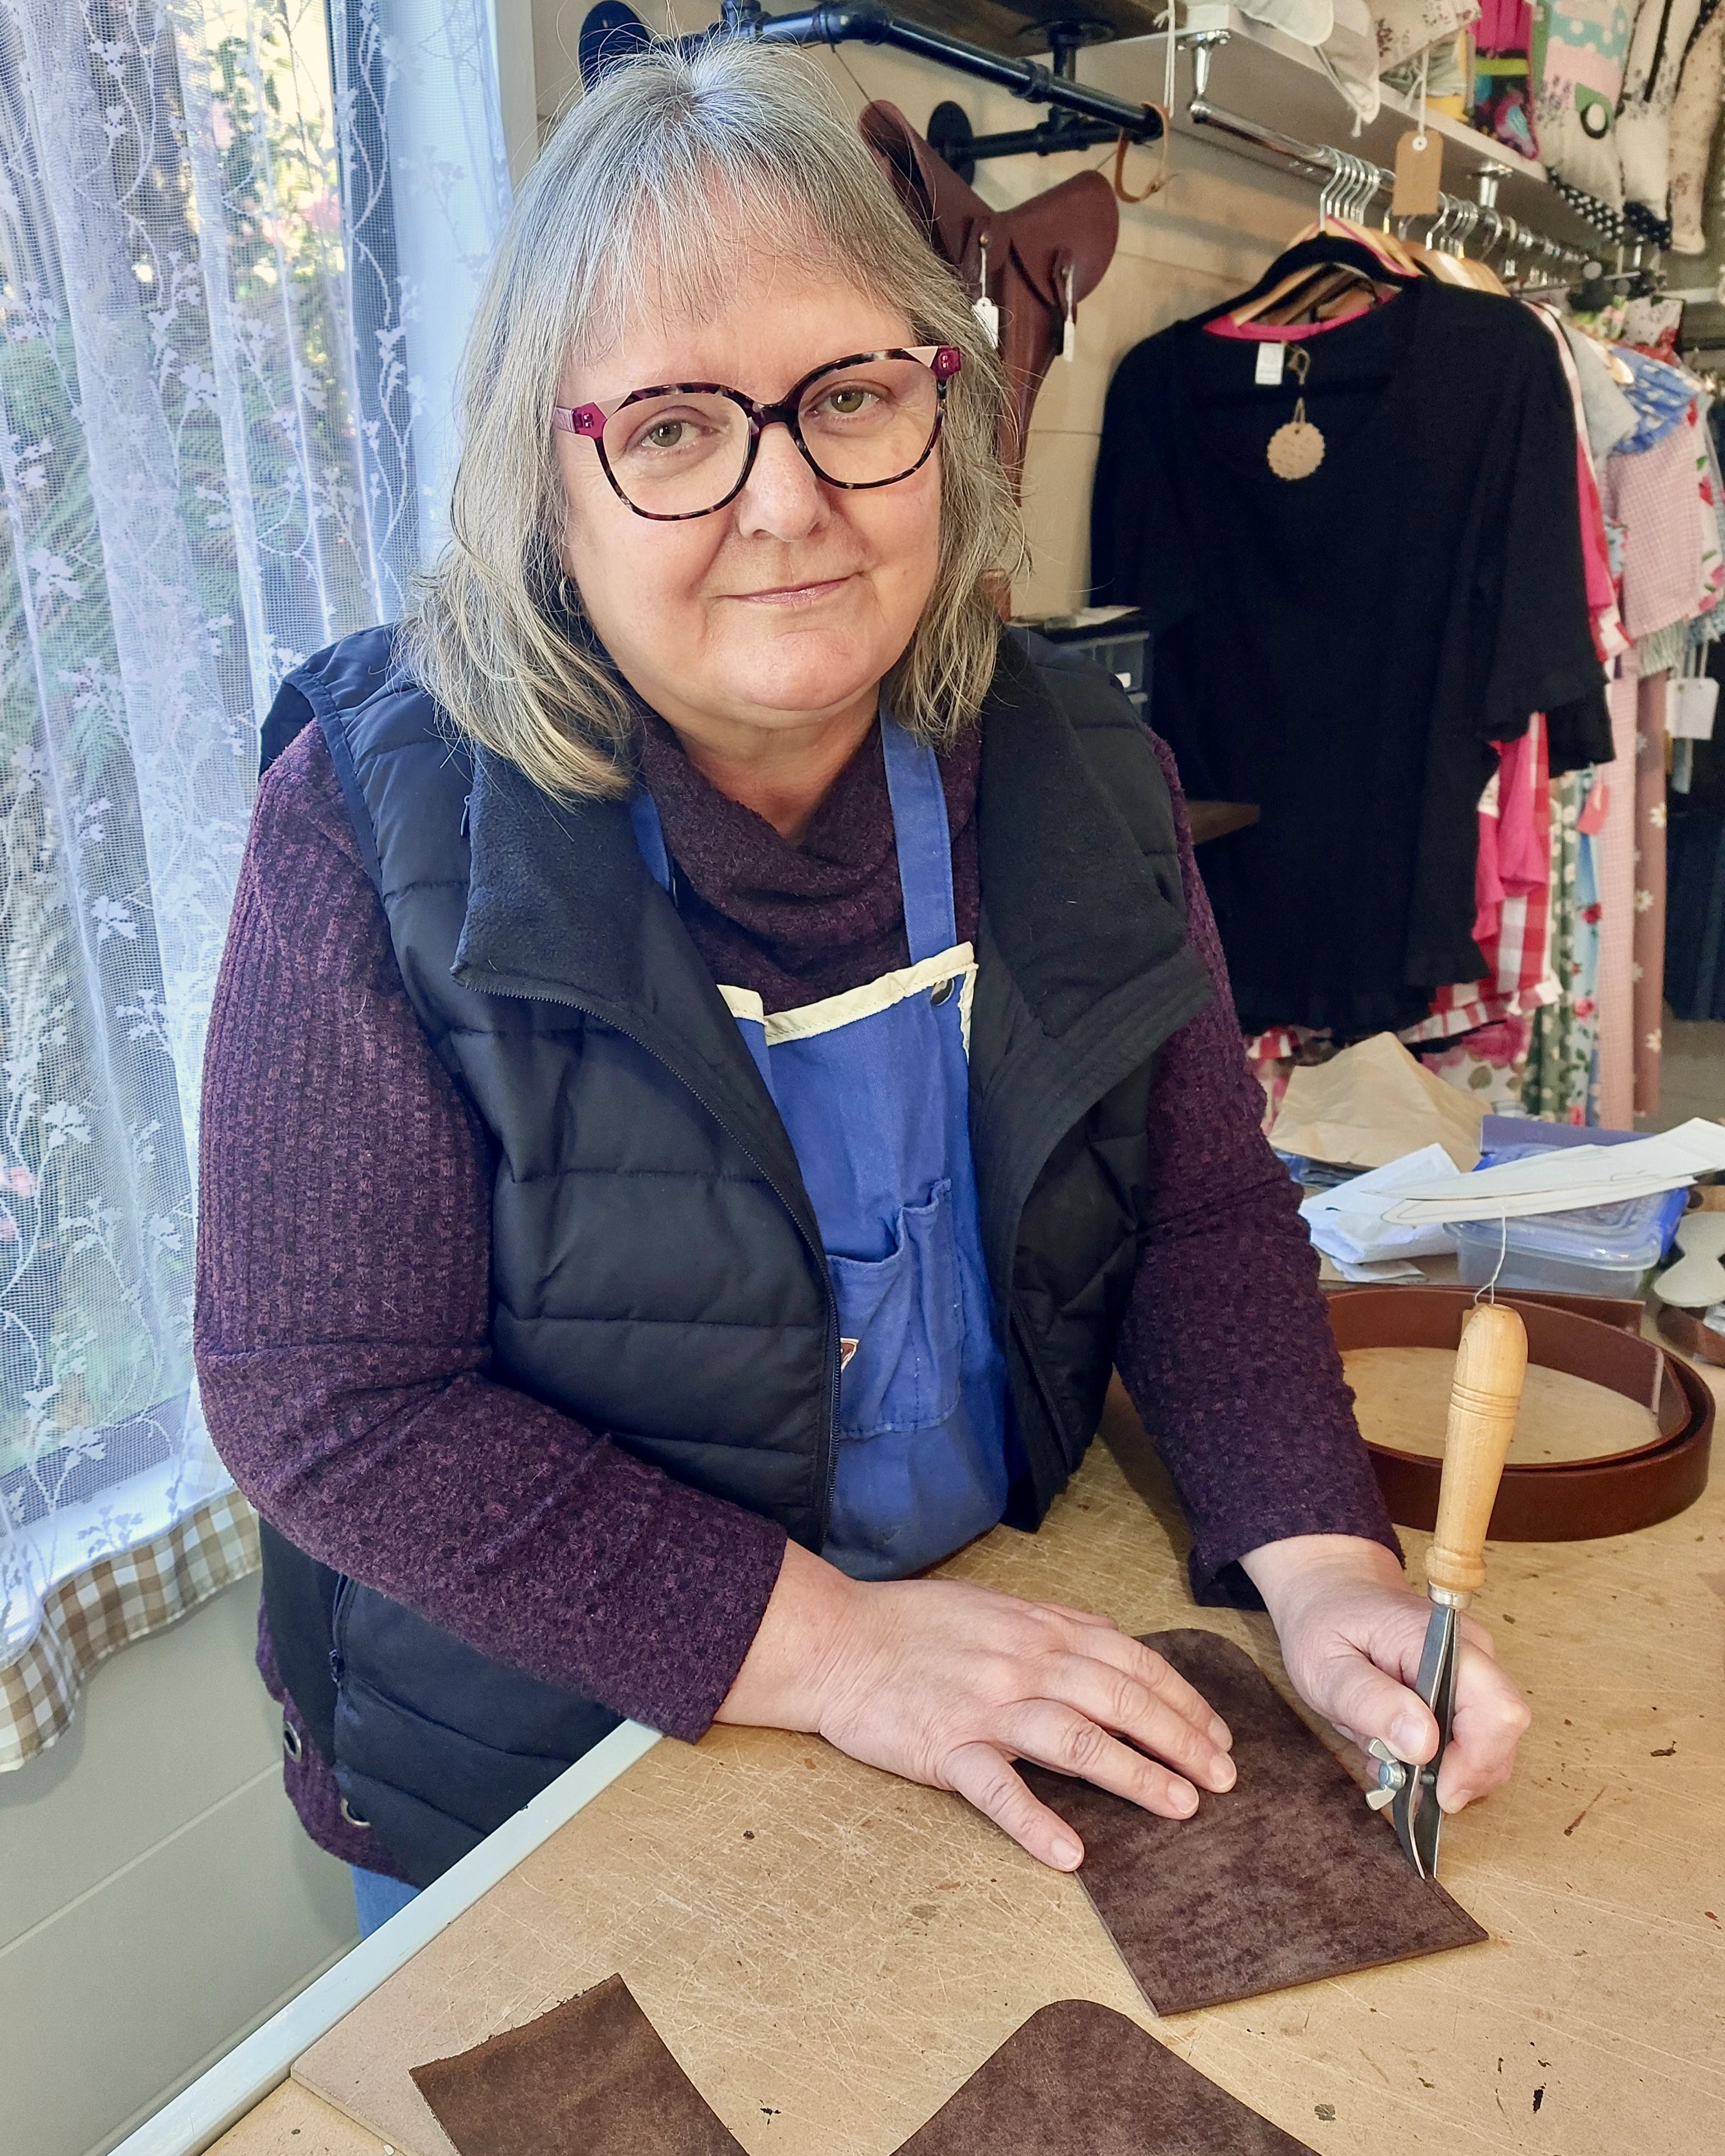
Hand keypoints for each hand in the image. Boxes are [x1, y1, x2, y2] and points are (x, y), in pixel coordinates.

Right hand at [716, 1541, 1236, 1869]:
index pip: (1131, 1662)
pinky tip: (1071, 1852)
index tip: (1219, 1736)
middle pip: (1120, 1700)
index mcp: (1038, 1628)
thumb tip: (1113, 1636)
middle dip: (1182, 1739)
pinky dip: (1035, 1821)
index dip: (1183, 1700)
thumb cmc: (913, 1624)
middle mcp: (1022, 1662)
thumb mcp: (996, 1604)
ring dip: (1135, 1774)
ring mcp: (984, 1706)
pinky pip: (997, 1789)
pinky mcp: (945, 1747)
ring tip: (1181, 1806)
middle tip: (1224, 1779)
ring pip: (1075, 1739)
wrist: (835, 1641)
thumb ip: (1056, 1621)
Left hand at [1242, 1534, 1530, 1810]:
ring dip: (1449, 1771)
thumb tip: (1423, 1744)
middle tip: (1401, 1777)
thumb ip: (1370, 1702)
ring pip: (1493, 1746)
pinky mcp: (1469, 1689)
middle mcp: (1472, 1652)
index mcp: (1439, 1639)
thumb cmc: (1324, 1626)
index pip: (1498, 1710)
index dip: (1476, 1762)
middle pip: (1502, 1736)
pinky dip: (1444, 1761)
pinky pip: (1475, 1740)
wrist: (1331, 1594)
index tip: (1437, 1792)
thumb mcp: (1326, 1668)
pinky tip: (1402, 1751)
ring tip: (1393, 1759)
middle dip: (1459, 1774)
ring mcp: (1476, 1670)